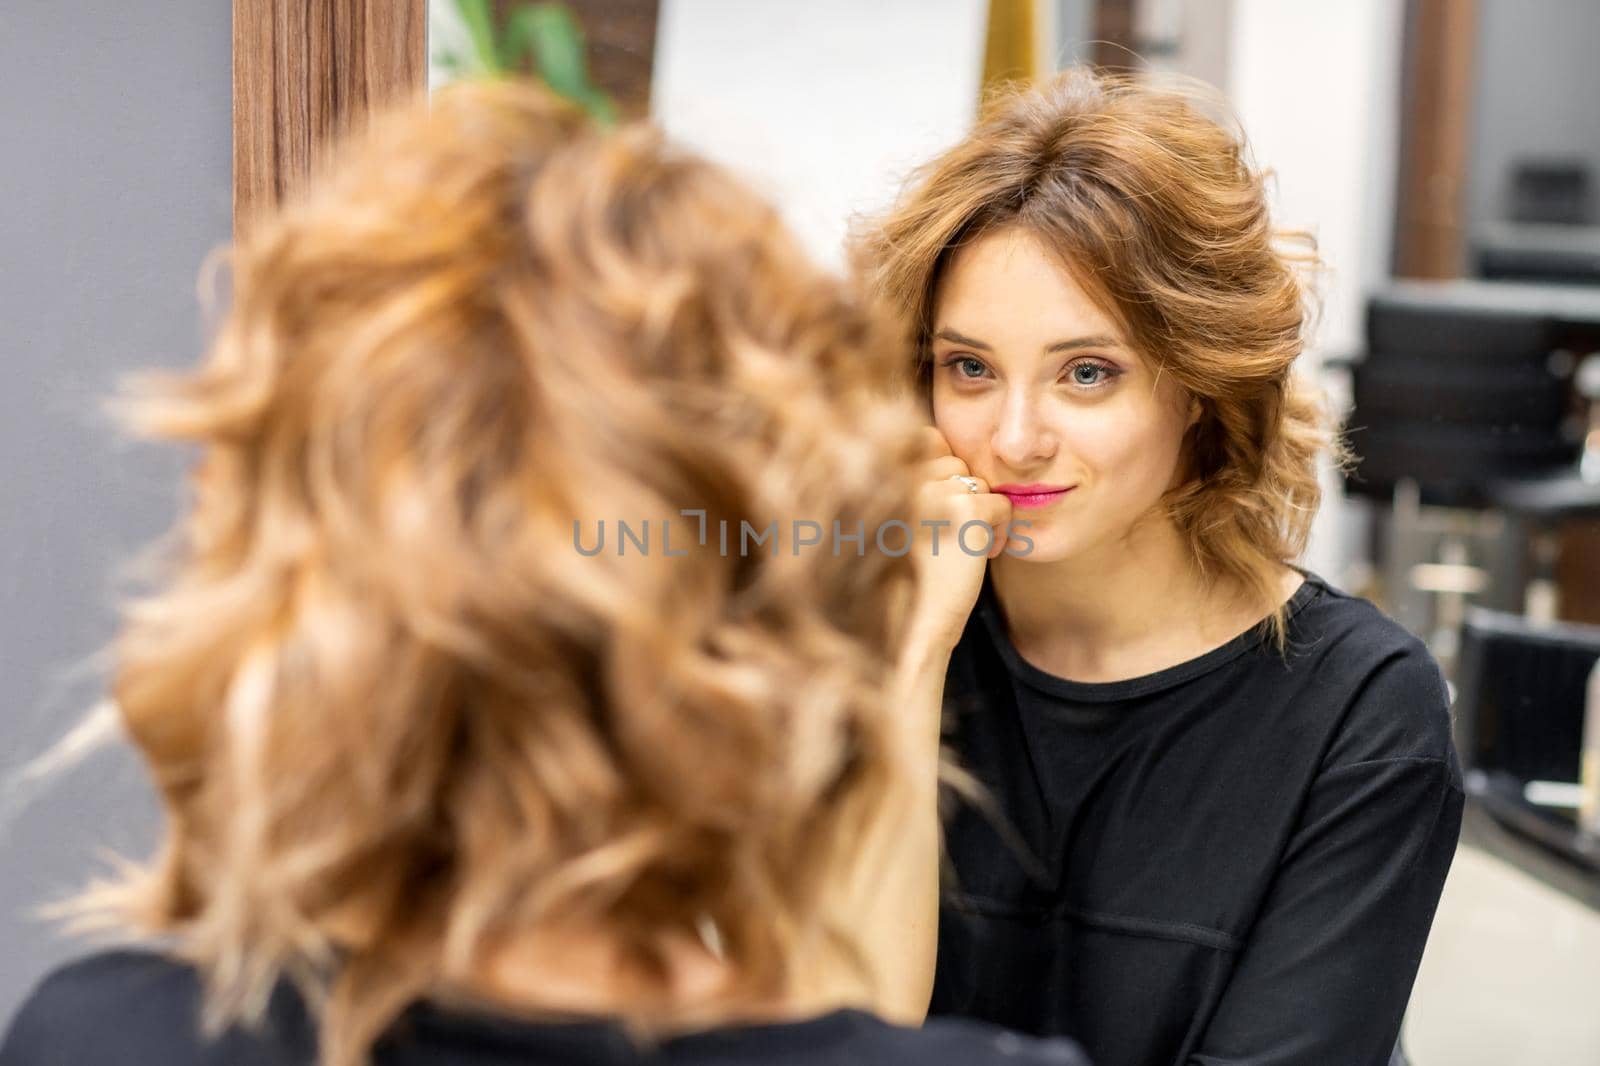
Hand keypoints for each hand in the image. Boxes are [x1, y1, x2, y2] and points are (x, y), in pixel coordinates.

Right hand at [906, 427, 1012, 651]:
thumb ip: (917, 481)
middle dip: (965, 497)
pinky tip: (979, 556)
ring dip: (982, 516)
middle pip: (959, 464)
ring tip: (964, 549)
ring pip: (981, 484)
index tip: (943, 509)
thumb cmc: (911, 572)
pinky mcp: (967, 509)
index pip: (929, 439)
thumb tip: (940, 444)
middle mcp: (909, 476)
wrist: (916, 619)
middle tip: (953, 536)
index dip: (944, 471)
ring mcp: (938, 490)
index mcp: (888, 474)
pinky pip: (1002, 504)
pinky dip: (1000, 531)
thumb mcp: (904, 517)